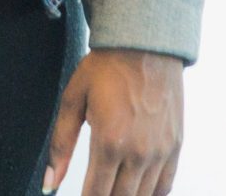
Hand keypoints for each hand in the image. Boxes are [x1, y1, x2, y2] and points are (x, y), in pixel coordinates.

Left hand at [41, 48, 183, 194]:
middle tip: (94, 195)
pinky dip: (151, 195)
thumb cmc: (107, 68)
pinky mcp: (176, 146)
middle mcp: (139, 152)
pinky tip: (138, 192)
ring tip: (112, 192)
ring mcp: (161, 152)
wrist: (145, 46)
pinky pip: (166, 185)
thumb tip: (50, 181)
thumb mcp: (73, 100)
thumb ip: (60, 145)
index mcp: (109, 142)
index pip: (96, 194)